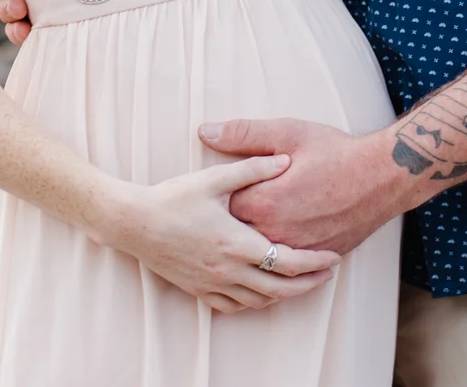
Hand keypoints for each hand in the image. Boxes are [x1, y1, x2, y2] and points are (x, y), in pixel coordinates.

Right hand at [97, 155, 341, 313]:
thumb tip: (285, 160)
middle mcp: (229, 270)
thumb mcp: (213, 179)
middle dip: (309, 284)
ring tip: (299, 282)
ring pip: (260, 301)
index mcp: (238, 243)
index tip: (333, 257)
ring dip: (284, 295)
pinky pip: (234, 307)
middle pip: (282, 289)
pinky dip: (255, 302)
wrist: (134, 222)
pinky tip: (261, 291)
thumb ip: (252, 169)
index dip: (316, 262)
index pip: (289, 262)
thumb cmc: (173, 198)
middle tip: (326, 275)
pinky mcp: (199, 290)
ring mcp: (213, 284)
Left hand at [201, 118, 406, 254]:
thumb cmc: (336, 152)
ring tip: (251, 224)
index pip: (221, 208)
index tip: (218, 190)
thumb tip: (205, 132)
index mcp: (264, 201)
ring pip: (260, 253)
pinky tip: (275, 238)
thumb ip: (244, 134)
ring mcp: (297, 249)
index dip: (218, 198)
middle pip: (237, 235)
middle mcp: (277, 232)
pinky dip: (276, 253)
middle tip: (228, 210)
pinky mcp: (315, 257)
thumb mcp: (288, 132)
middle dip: (230, 222)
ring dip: (253, 240)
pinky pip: (285, 264)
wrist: (382, 177)